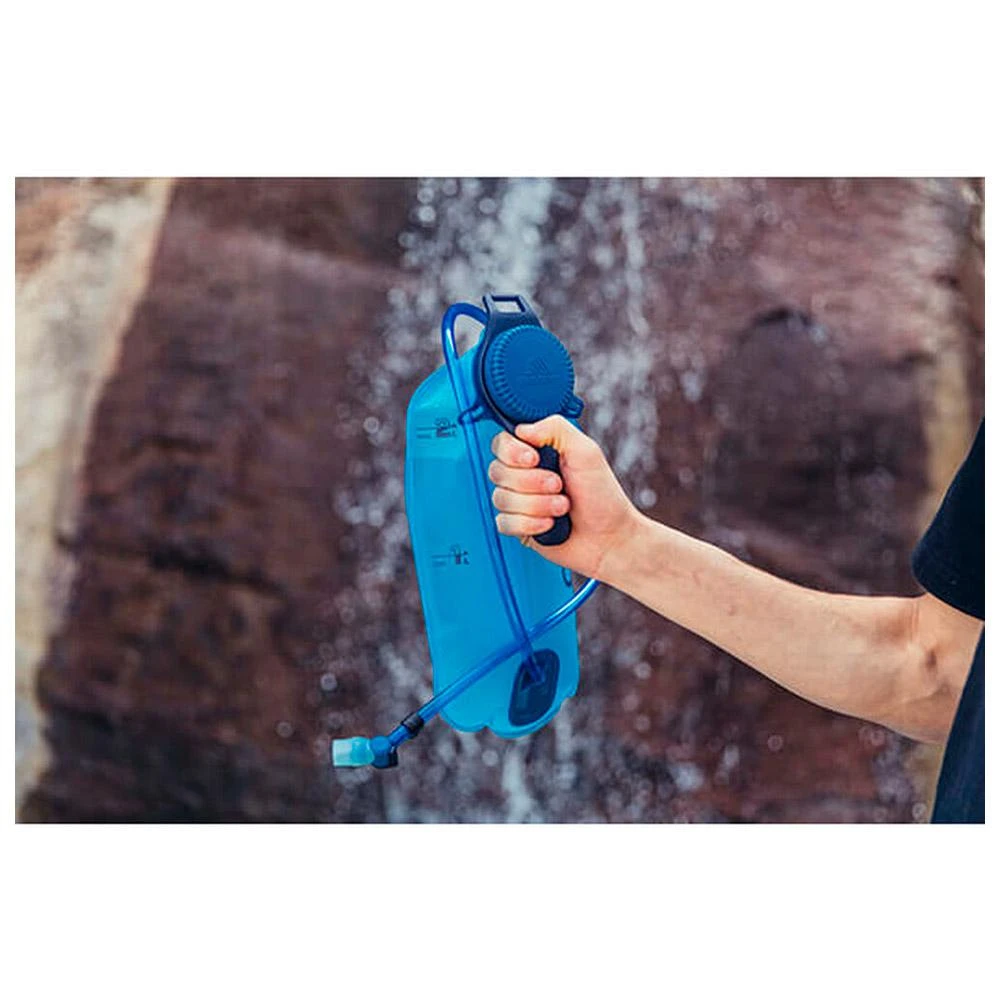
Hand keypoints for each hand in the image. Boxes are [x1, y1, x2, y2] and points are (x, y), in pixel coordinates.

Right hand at [488, 415, 641, 579]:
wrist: (608, 537)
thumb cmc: (602, 496)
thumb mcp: (585, 451)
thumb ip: (554, 428)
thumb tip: (522, 428)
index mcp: (537, 452)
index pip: (502, 442)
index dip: (512, 452)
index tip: (534, 459)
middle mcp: (524, 475)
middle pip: (497, 471)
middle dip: (531, 482)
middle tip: (558, 485)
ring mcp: (519, 501)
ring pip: (501, 498)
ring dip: (536, 504)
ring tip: (561, 507)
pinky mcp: (518, 526)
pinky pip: (504, 522)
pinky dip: (530, 524)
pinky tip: (549, 524)